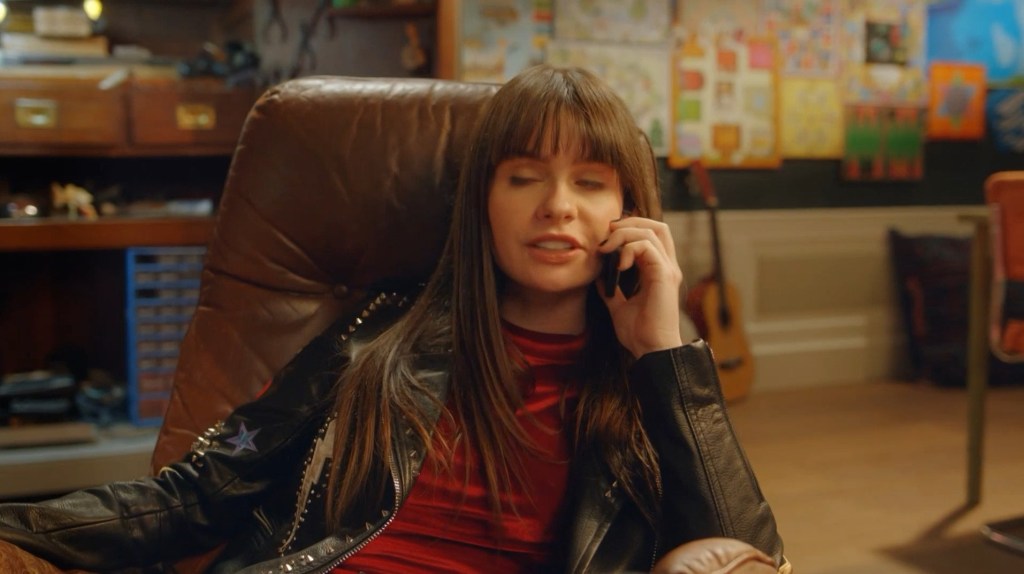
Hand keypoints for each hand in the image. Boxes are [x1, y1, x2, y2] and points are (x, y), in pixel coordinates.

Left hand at [597, 216, 683, 357]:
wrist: (651, 350)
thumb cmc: (638, 333)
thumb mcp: (618, 305)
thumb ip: (610, 289)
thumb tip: (597, 275)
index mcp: (658, 271)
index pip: (652, 235)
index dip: (630, 227)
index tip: (606, 238)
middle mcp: (666, 267)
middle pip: (656, 226)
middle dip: (630, 222)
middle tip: (607, 235)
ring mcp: (668, 270)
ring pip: (652, 231)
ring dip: (625, 234)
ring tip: (608, 249)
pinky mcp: (664, 276)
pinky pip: (648, 247)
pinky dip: (629, 248)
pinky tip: (618, 265)